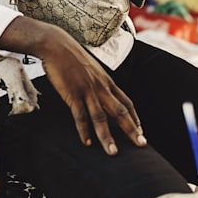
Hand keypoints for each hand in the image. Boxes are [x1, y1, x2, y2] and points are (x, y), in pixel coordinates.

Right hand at [2, 18, 145, 155]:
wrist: (56, 44)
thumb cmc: (72, 56)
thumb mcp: (92, 69)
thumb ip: (99, 82)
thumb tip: (103, 93)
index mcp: (107, 81)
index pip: (126, 102)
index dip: (135, 118)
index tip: (140, 130)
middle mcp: (101, 87)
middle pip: (120, 112)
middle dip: (131, 129)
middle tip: (141, 144)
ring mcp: (87, 91)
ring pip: (101, 118)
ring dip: (107, 136)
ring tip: (113, 152)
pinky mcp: (72, 94)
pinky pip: (80, 115)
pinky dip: (84, 130)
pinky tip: (87, 142)